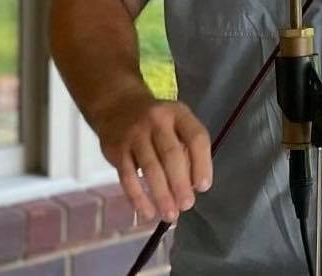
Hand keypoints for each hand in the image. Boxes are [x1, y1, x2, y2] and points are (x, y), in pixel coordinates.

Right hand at [94, 94, 212, 222]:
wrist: (117, 106)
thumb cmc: (157, 121)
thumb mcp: (176, 122)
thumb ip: (186, 147)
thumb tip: (194, 186)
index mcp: (179, 113)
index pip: (196, 137)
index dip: (202, 163)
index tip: (204, 187)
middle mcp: (157, 121)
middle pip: (171, 154)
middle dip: (180, 183)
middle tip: (187, 205)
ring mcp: (135, 135)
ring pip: (150, 168)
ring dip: (161, 194)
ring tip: (170, 214)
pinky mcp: (117, 150)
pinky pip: (127, 177)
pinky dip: (138, 197)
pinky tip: (147, 212)